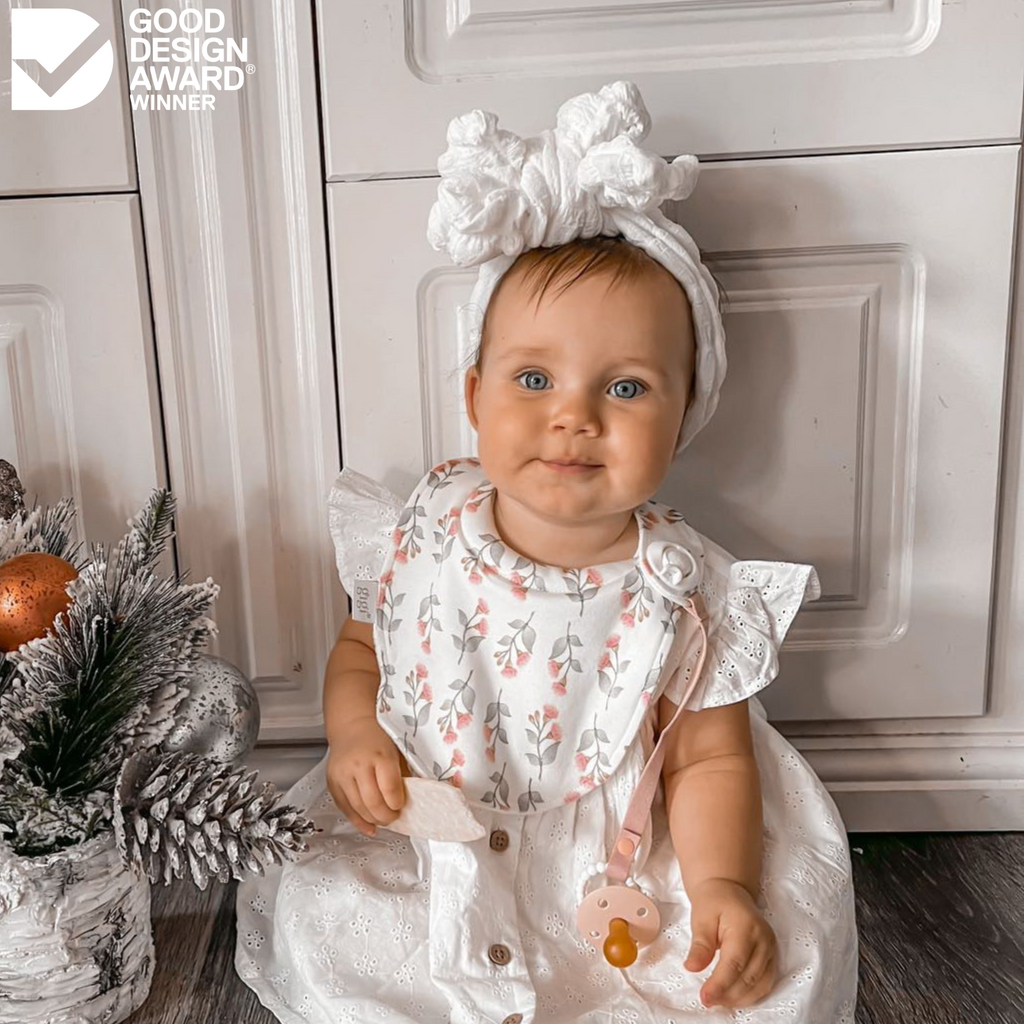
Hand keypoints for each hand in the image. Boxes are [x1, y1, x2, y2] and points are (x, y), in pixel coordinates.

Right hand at [326, 715, 407, 836]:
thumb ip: (403, 774)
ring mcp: (343, 774)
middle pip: (373, 802)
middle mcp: (358, 765)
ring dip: (373, 820)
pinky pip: (345, 809)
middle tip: (394, 817)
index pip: (390, 789)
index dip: (397, 803)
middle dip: (386, 816)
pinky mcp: (332, 782)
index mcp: (379, 755)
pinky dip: (358, 821)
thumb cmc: (377, 738)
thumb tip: (414, 799)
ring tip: (383, 819)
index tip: (401, 805)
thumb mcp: (397, 750)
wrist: (352, 727)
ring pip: (358, 809)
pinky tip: (369, 826)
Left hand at [683, 878, 777, 1008]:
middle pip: (748, 977)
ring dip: (738, 998)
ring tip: (717, 1000)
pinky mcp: (771, 956)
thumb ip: (700, 945)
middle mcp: (763, 939)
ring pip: (759, 984)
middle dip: (727, 994)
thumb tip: (692, 967)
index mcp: (745, 926)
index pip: (734, 963)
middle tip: (707, 1000)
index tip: (704, 997)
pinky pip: (765, 983)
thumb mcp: (701, 918)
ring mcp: (771, 948)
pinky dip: (750, 995)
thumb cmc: (714, 902)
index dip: (720, 984)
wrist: (729, 890)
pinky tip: (733, 997)